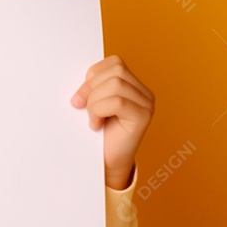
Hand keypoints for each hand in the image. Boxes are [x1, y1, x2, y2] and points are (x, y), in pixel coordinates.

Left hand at [70, 55, 153, 189]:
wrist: (106, 163)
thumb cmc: (99, 134)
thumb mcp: (94, 103)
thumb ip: (94, 87)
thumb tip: (81, 78)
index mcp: (134, 85)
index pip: (114, 63)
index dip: (93, 74)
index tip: (80, 95)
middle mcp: (144, 93)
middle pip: (115, 71)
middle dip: (90, 87)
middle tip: (79, 106)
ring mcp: (147, 104)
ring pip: (115, 84)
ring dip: (94, 101)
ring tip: (92, 118)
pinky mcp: (143, 117)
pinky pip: (117, 101)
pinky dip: (99, 111)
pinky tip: (96, 124)